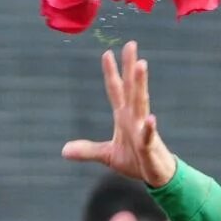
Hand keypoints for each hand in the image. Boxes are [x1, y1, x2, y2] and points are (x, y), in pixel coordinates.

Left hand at [61, 42, 177, 187]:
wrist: (156, 176)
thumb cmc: (136, 161)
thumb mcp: (107, 155)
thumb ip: (88, 150)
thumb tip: (64, 151)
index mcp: (124, 117)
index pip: (116, 90)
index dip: (111, 73)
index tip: (106, 53)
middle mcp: (134, 118)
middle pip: (131, 88)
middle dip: (130, 67)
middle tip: (131, 44)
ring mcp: (143, 130)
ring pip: (141, 104)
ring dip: (141, 85)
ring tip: (141, 65)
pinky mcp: (149, 147)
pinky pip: (148, 136)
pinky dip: (149, 128)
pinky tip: (151, 119)